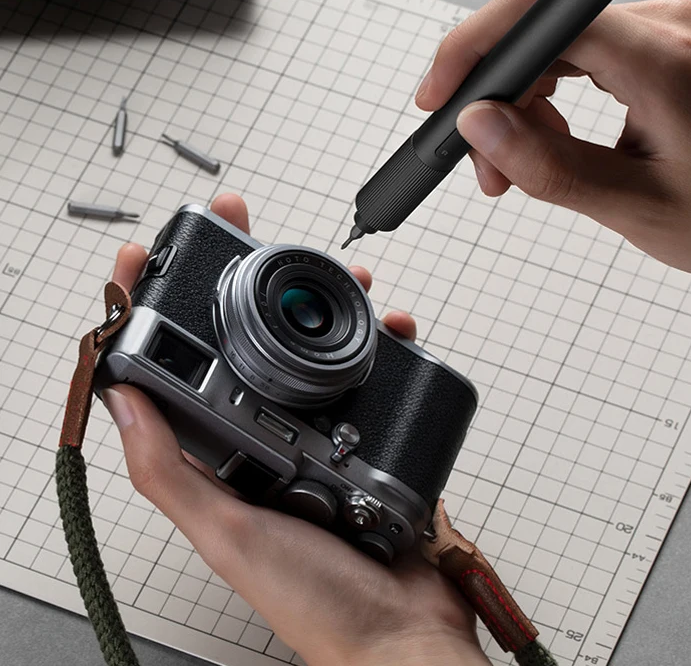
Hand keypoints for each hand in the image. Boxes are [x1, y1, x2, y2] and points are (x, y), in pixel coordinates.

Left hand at [104, 194, 487, 665]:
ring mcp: (326, 433)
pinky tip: (395, 330)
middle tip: (247, 228)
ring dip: (324, 303)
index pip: (177, 366)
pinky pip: (376, 374)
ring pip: (316, 348)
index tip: (149, 256)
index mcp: (225, 456)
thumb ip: (173, 472)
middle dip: (247, 279)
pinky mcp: (376, 436)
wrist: (404, 632)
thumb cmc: (316, 600)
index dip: (157, 306)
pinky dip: (386, 343)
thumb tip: (123, 400)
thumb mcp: (230, 534)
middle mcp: (270, 437)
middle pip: (247, 340)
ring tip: (339, 275)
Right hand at [417, 0, 690, 282]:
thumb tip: (480, 126)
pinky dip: (555, 100)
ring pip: (559, 48)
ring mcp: (669, 35)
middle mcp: (666, 28)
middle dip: (494, 98)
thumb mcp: (638, 210)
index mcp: (662, 61)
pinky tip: (556, 145)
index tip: (439, 97)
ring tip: (520, 168)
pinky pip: (588, 59)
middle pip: (541, 32)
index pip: (538, 12)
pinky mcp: (668, 51)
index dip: (471, 48)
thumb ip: (549, 167)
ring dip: (523, 105)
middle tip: (487, 168)